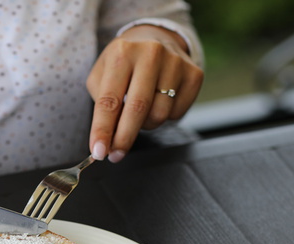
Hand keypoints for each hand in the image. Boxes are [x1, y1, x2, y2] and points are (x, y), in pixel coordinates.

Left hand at [86, 25, 203, 161]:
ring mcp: (176, 63)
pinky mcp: (194, 75)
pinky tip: (159, 102)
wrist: (155, 39)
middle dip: (124, 138)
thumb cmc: (123, 64)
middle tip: (116, 155)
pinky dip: (165, 117)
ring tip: (140, 111)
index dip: (103, 130)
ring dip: (145, 125)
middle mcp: (151, 54)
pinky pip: (177, 114)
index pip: (109, 100)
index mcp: (122, 53)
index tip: (99, 152)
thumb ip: (102, 105)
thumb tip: (106, 141)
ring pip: (159, 115)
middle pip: (137, 109)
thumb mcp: (102, 75)